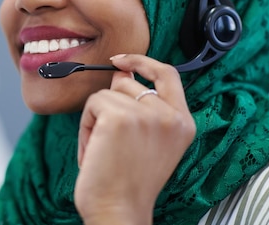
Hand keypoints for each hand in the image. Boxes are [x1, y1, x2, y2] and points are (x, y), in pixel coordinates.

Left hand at [74, 54, 195, 224]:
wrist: (119, 211)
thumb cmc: (128, 182)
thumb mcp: (148, 140)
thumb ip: (141, 105)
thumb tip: (121, 70)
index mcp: (183, 122)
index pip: (168, 73)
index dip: (143, 60)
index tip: (121, 60)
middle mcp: (170, 116)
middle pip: (127, 82)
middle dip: (110, 105)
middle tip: (110, 142)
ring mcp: (146, 114)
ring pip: (106, 93)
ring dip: (96, 118)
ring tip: (103, 149)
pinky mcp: (120, 116)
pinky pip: (92, 104)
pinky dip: (85, 126)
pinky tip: (94, 151)